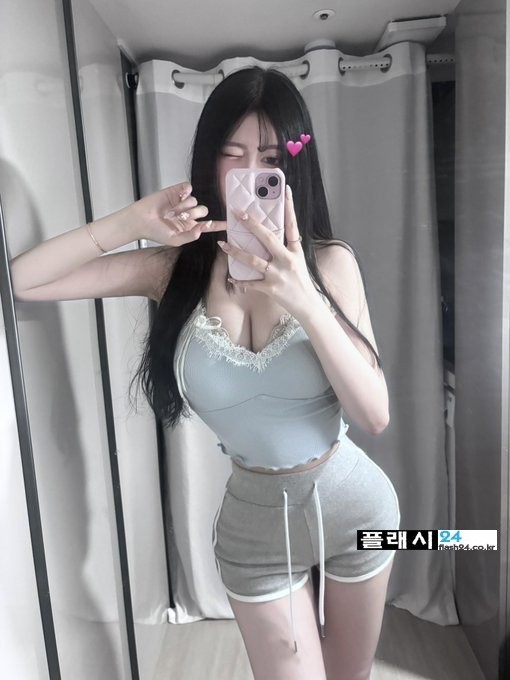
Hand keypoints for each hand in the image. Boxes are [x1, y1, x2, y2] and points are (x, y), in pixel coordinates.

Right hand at [131, 181, 224, 246]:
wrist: (140, 220)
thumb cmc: (156, 232)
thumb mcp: (176, 240)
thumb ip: (192, 235)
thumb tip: (205, 226)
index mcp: (190, 227)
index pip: (209, 225)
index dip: (220, 224)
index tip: (231, 223)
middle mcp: (188, 214)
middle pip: (204, 210)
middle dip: (196, 213)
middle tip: (182, 216)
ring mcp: (182, 202)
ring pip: (195, 200)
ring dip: (185, 205)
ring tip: (172, 210)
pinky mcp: (175, 191)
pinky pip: (188, 188)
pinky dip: (185, 191)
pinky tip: (177, 196)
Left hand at [218, 186, 320, 317]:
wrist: (308, 305)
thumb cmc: (301, 282)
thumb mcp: (298, 261)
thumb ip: (286, 248)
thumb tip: (270, 234)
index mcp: (295, 251)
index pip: (293, 225)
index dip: (290, 207)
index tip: (286, 190)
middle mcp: (287, 260)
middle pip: (268, 238)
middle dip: (252, 225)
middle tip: (239, 213)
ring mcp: (278, 275)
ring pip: (253, 260)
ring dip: (235, 252)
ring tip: (223, 244)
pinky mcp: (270, 288)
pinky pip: (250, 283)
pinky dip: (239, 280)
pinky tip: (230, 276)